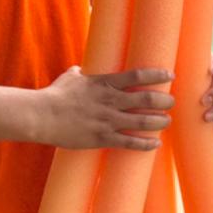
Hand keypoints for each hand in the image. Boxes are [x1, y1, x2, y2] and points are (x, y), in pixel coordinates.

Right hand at [36, 66, 173, 150]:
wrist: (40, 116)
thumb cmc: (55, 95)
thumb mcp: (71, 77)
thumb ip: (82, 72)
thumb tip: (81, 69)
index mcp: (106, 83)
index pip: (138, 76)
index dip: (158, 76)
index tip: (171, 76)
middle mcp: (111, 101)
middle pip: (147, 99)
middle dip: (164, 101)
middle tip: (171, 102)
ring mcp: (107, 120)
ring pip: (143, 121)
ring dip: (160, 122)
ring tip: (167, 121)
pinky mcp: (101, 138)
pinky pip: (129, 142)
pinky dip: (145, 144)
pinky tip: (156, 144)